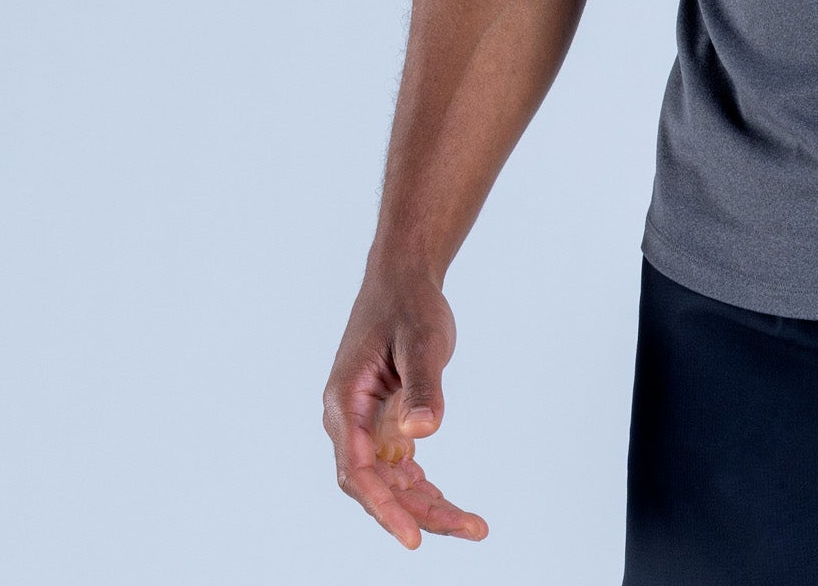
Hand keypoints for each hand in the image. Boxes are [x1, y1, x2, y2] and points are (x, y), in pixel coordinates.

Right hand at [322, 270, 488, 548]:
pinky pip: (397, 467)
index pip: (357, 471)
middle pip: (377, 486)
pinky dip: (421, 487)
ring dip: (425, 505)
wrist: (402, 279)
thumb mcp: (421, 340)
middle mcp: (348, 420)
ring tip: (471, 523)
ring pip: (389, 482)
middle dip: (419, 514)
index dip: (384, 508)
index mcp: (345, 402)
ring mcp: (363, 424)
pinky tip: (446, 501)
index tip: (414, 537)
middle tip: (472, 528)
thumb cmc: (408, 305)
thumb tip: (421, 433)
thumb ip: (422, 386)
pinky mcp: (381, 422)